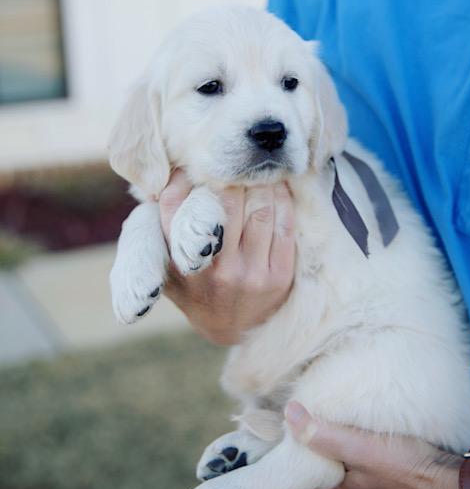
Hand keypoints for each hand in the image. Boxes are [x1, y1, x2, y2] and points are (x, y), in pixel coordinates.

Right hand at [159, 170, 295, 344]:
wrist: (231, 327)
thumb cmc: (196, 284)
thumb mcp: (169, 263)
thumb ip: (165, 227)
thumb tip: (169, 172)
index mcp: (177, 262)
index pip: (174, 203)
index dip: (186, 177)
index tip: (198, 165)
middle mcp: (210, 269)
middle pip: (225, 200)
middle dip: (232, 175)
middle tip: (238, 162)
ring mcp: (247, 274)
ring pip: (260, 208)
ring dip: (263, 183)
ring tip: (261, 171)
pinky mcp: (278, 278)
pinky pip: (284, 225)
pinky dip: (284, 200)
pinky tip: (279, 189)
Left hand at [285, 401, 463, 488]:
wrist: (453, 485)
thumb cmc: (407, 469)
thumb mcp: (360, 449)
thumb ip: (323, 435)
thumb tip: (289, 413)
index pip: (297, 470)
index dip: (288, 445)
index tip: (282, 420)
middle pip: (318, 466)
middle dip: (310, 442)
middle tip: (304, 410)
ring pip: (339, 465)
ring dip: (333, 443)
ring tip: (327, 414)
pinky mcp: (384, 481)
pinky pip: (359, 464)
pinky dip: (353, 447)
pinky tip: (357, 430)